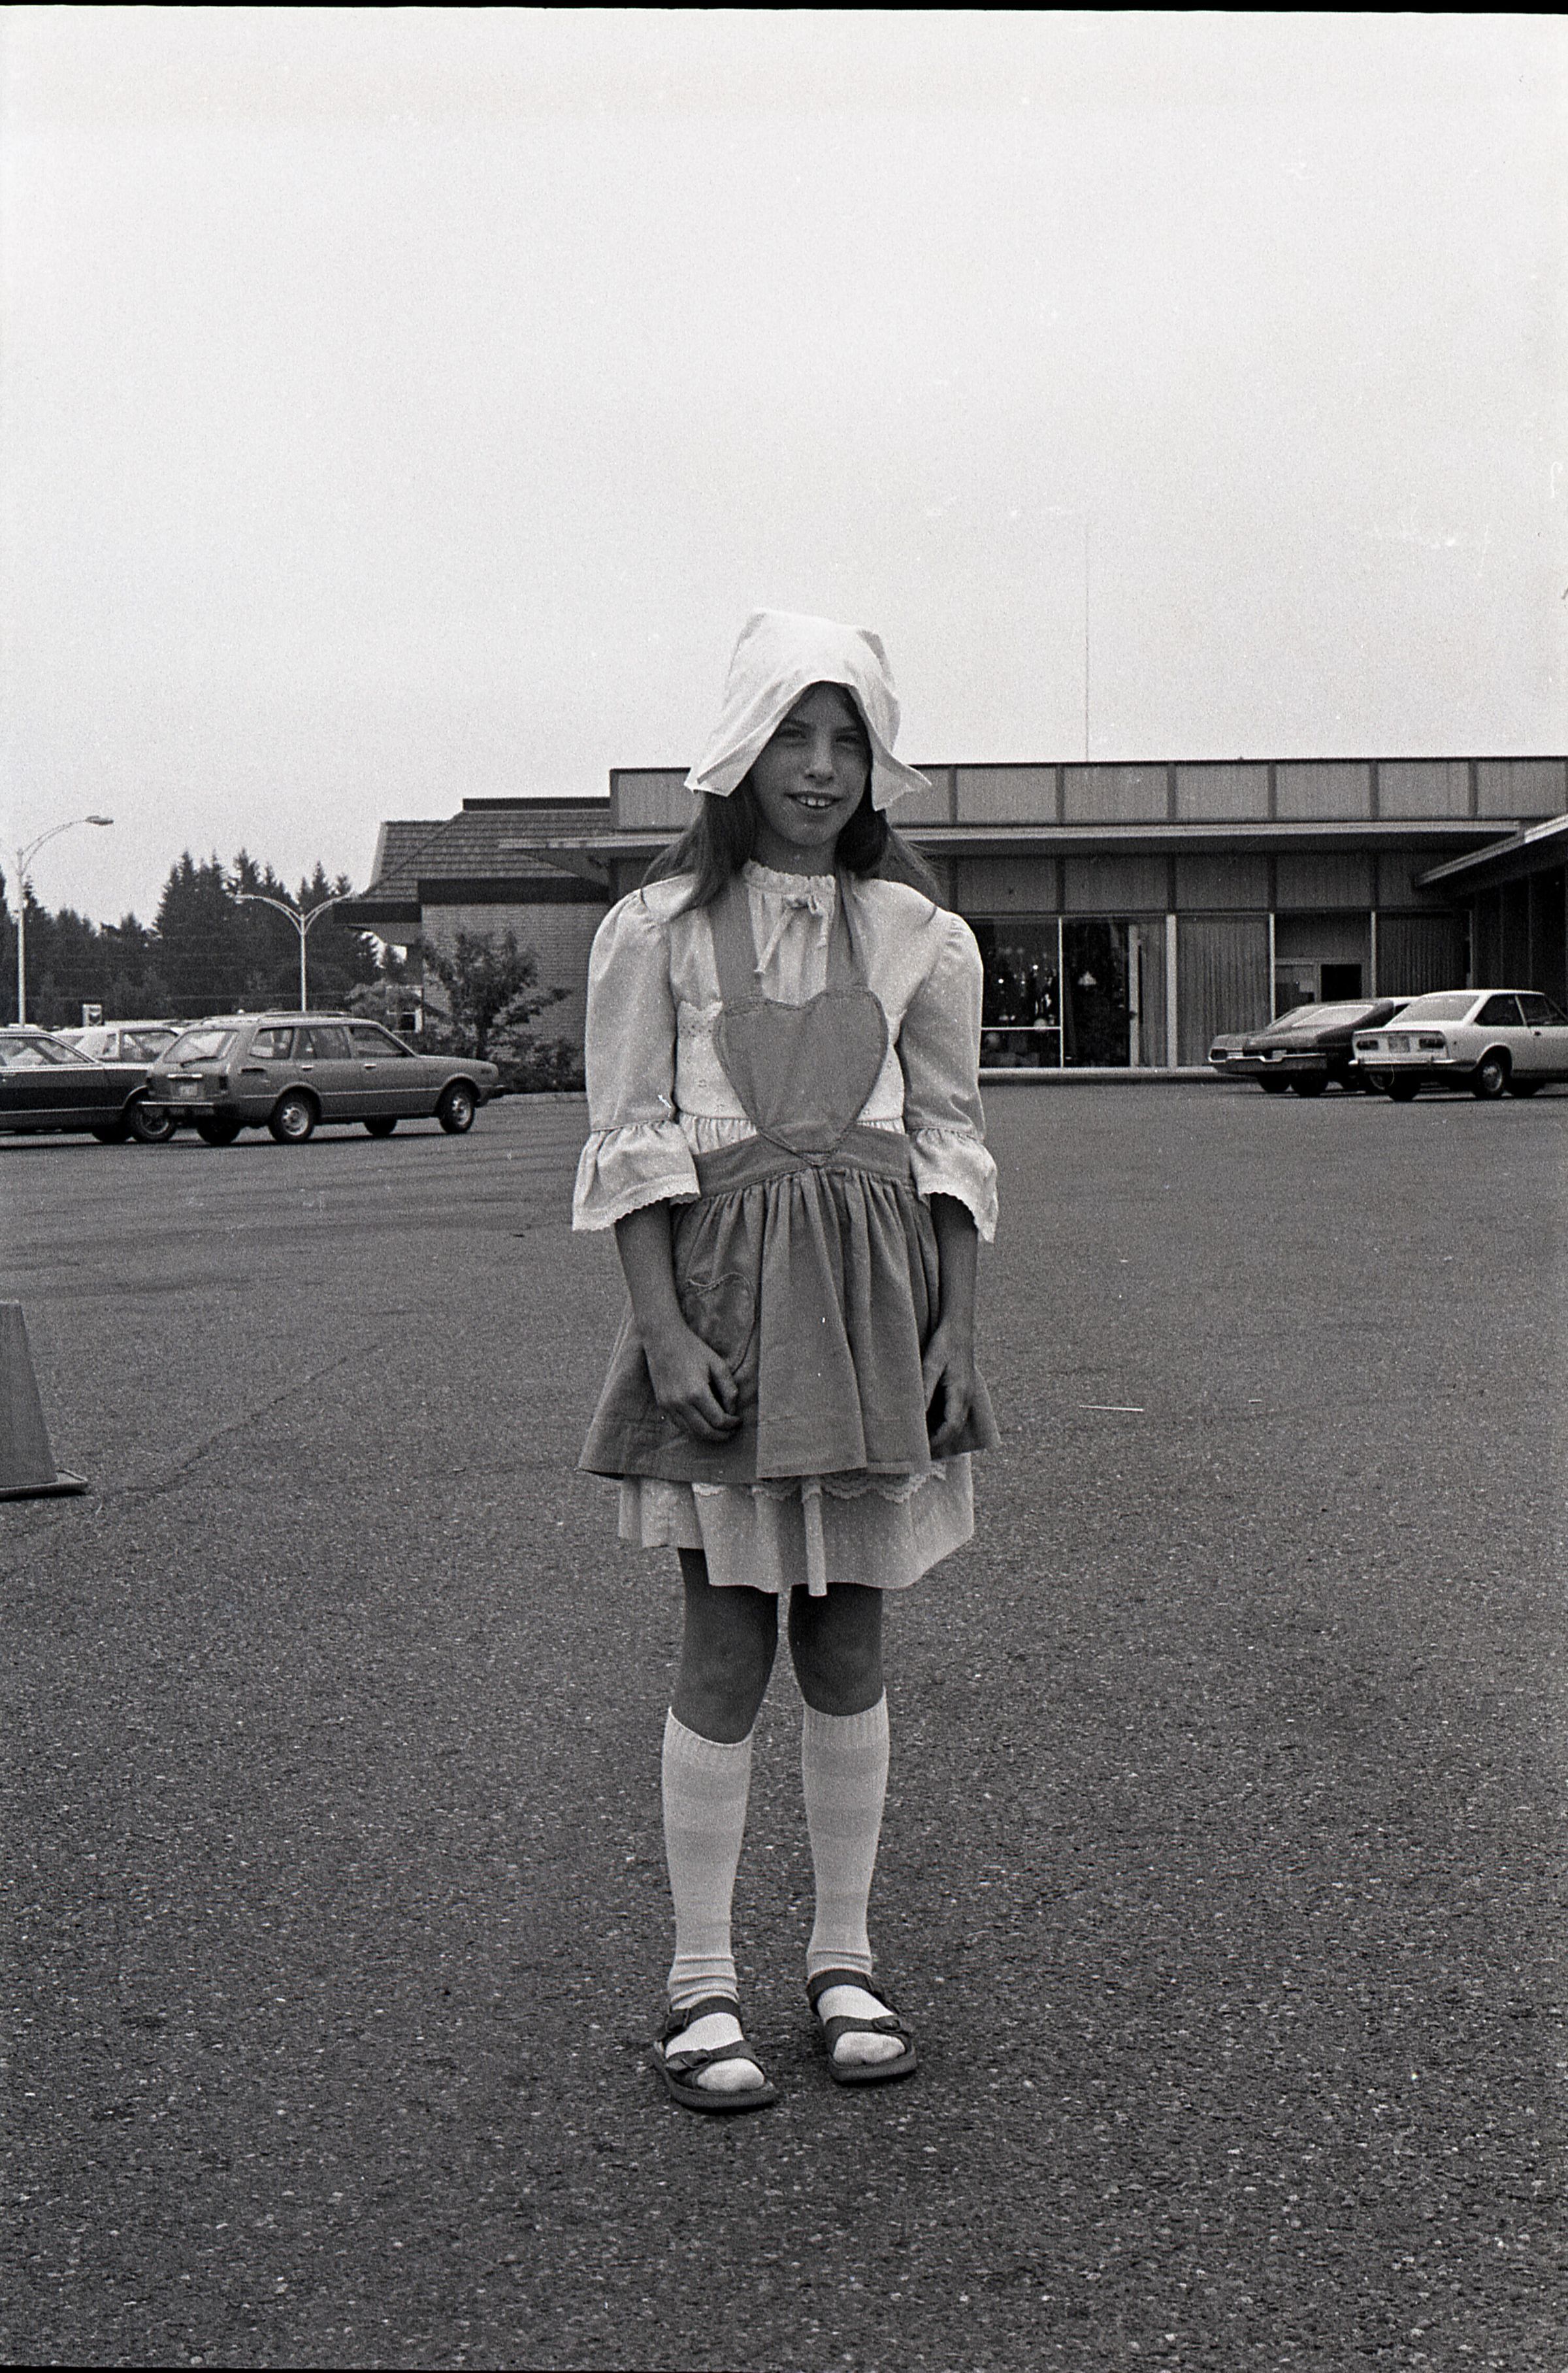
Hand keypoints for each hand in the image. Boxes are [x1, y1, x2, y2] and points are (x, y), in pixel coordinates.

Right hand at [644, 1322, 741, 1443]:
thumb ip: (729, 1389)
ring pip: (691, 1432)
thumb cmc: (693, 1349)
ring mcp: (669, 1405)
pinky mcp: (662, 1405)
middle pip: (705, 1431)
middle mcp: (681, 1402)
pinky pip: (680, 1425)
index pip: (719, 1420)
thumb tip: (732, 1410)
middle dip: (722, 1435)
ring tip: (720, 1431)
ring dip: (708, 1435)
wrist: (663, 1339)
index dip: (732, 1424)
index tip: (738, 1421)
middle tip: (732, 1432)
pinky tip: (703, 1423)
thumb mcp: (718, 1364)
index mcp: (697, 1392)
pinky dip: (693, 1429)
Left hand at [922, 1319, 974, 1457]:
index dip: (937, 1440)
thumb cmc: (944, 1344)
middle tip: (919, 1447)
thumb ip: (925, 1388)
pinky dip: (946, 1422)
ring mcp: (968, 1393)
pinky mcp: (964, 1389)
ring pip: (957, 1421)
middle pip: (955, 1428)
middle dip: (939, 1440)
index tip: (921, 1447)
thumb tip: (918, 1412)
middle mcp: (967, 1396)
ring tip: (923, 1438)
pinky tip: (931, 1421)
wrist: (958, 1328)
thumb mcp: (931, 1364)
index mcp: (960, 1393)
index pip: (951, 1426)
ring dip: (942, 1432)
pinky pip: (957, 1413)